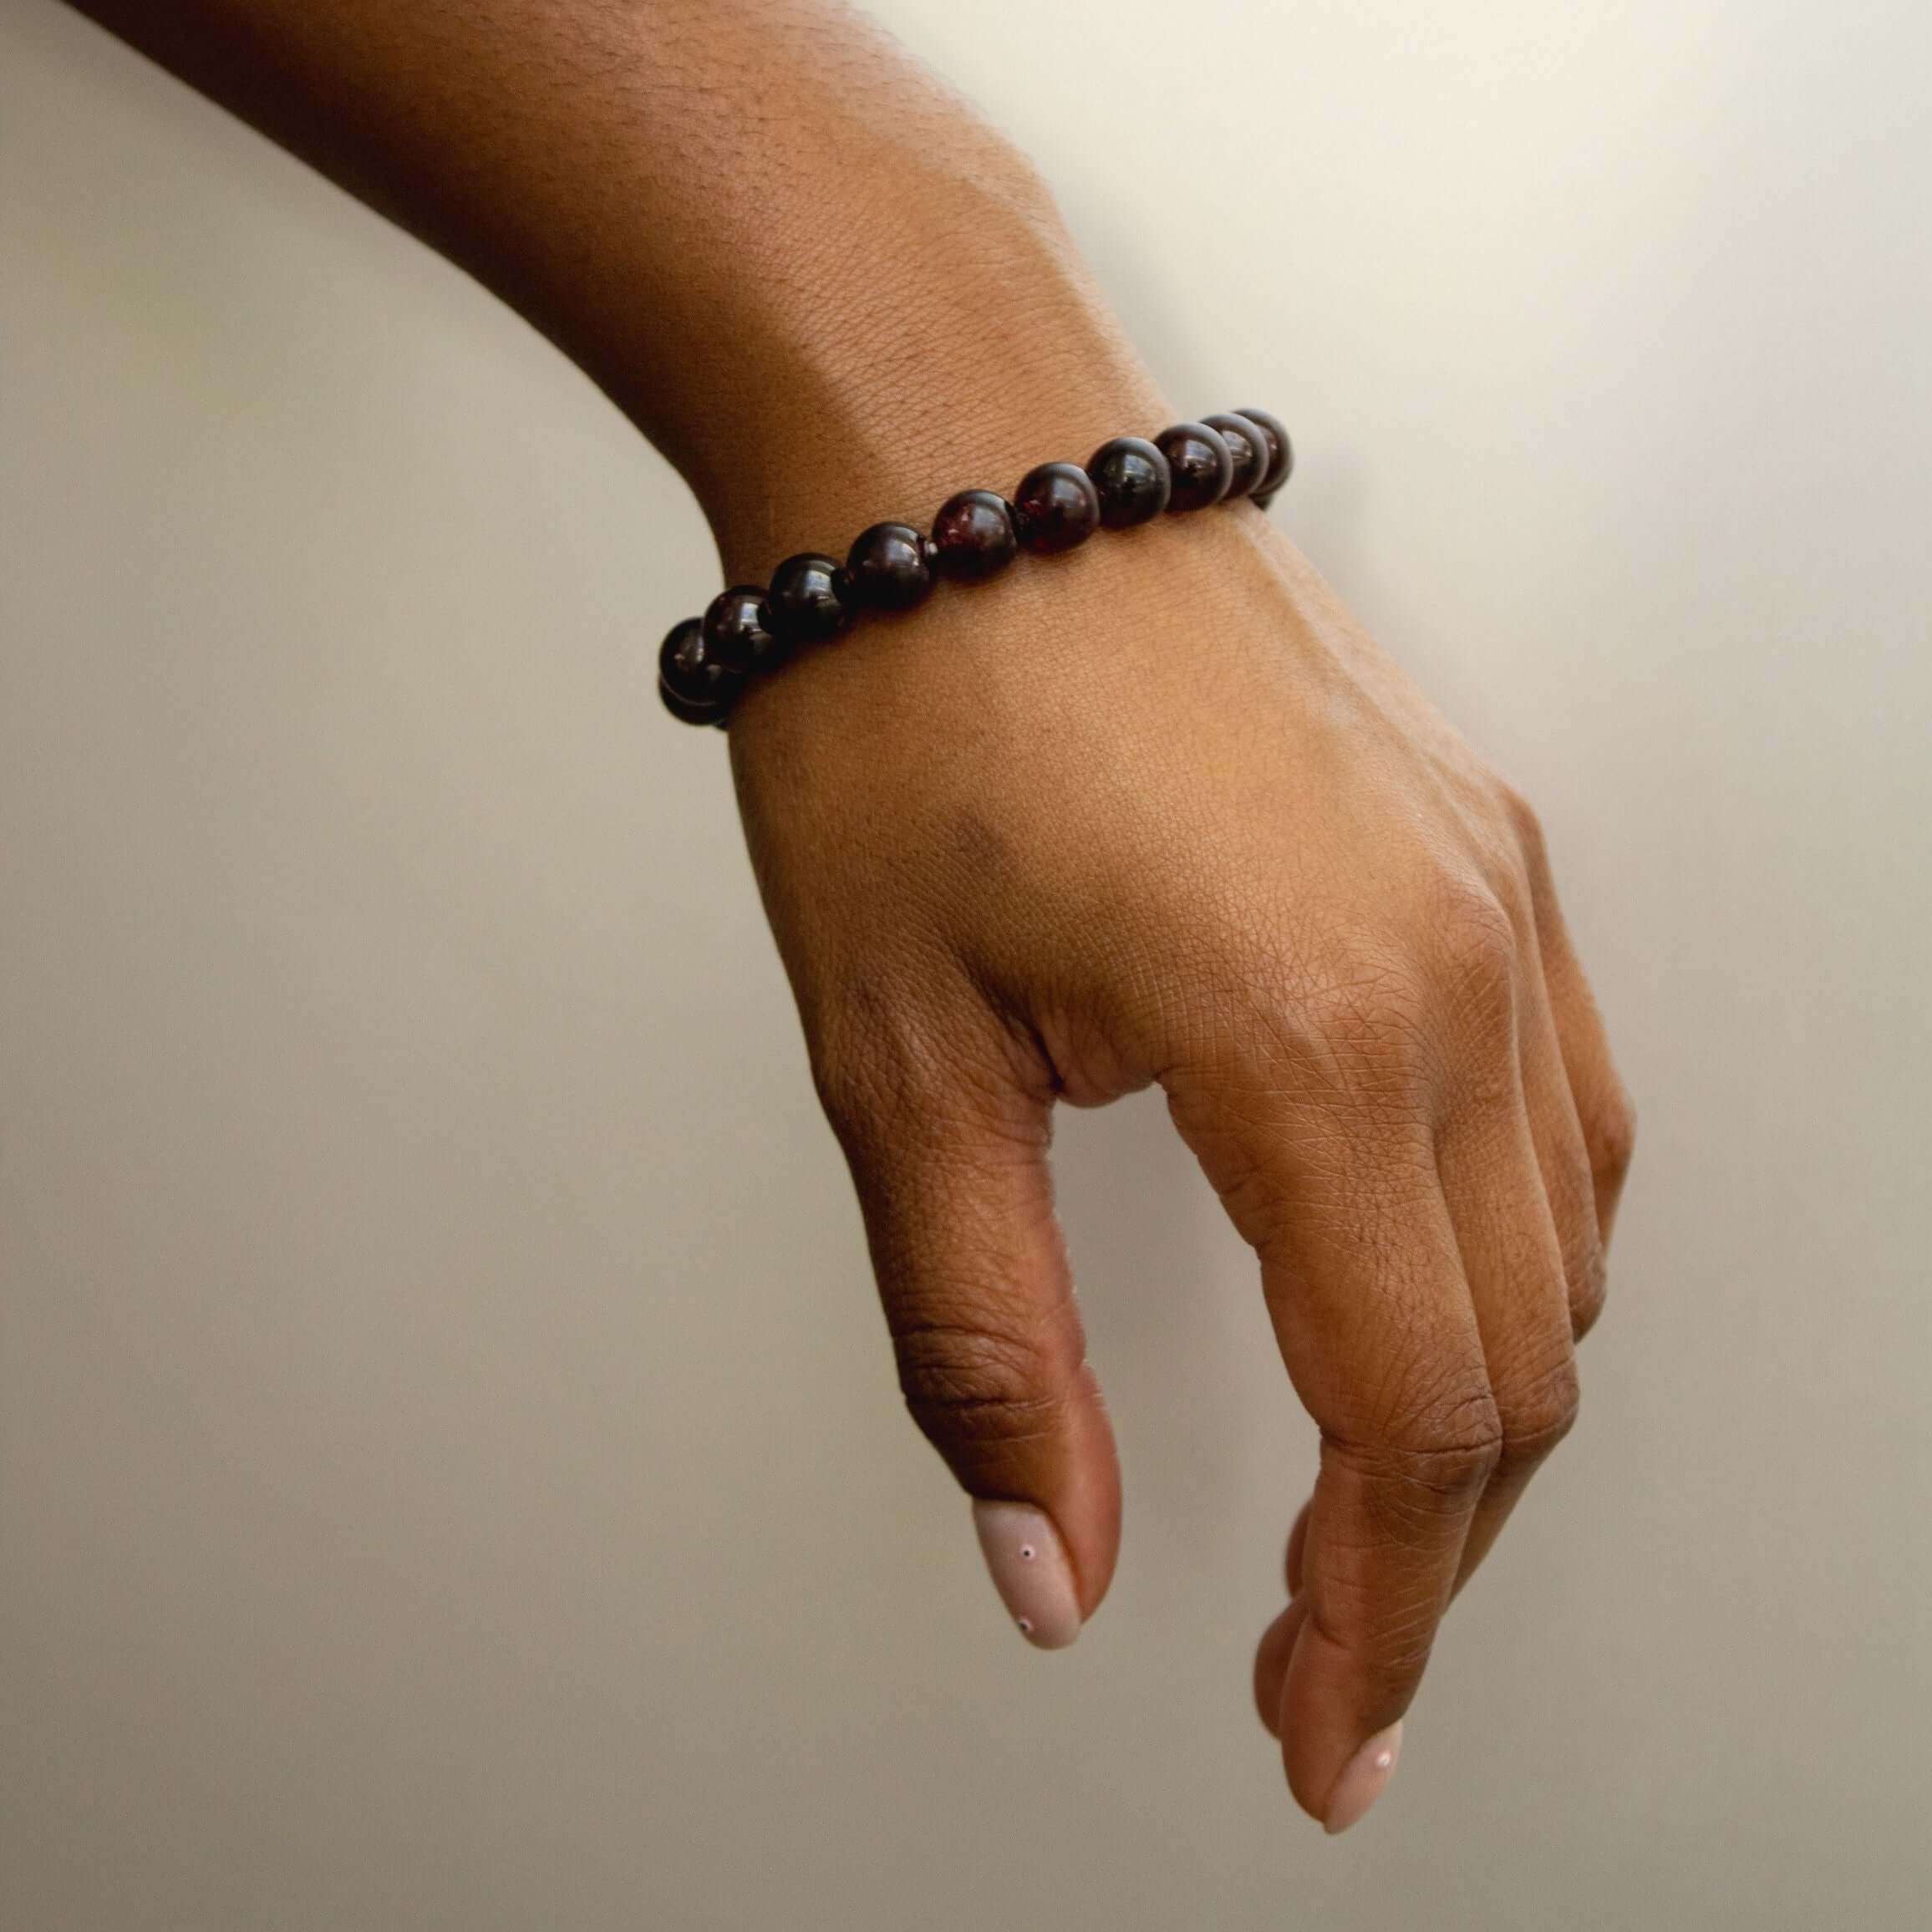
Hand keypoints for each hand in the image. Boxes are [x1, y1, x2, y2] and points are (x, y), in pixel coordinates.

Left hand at [728, 502, 1633, 1830]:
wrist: (964, 465)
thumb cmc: (907, 713)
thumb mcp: (896, 1063)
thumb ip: (984, 1343)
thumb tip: (1053, 1564)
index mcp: (1304, 1034)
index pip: (1407, 1419)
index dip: (1371, 1613)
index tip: (1317, 1725)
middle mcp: (1451, 967)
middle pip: (1517, 1361)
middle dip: (1424, 1552)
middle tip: (1318, 1663)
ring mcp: (1492, 897)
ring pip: (1571, 1248)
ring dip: (1483, 1411)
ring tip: (1371, 1520)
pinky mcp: (1484, 849)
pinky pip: (1574, 1108)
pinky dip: (1521, 1255)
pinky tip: (1442, 1301)